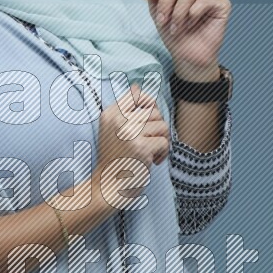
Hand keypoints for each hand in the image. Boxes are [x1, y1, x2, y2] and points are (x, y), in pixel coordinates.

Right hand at [94, 82, 169, 207]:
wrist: (108, 187)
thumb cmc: (115, 159)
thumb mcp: (113, 129)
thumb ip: (126, 110)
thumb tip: (137, 86)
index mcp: (110, 114)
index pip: (138, 95)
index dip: (149, 106)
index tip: (146, 124)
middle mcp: (118, 121)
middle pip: (154, 112)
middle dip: (157, 129)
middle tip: (148, 142)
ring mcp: (129, 134)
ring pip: (162, 126)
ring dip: (160, 142)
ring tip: (149, 153)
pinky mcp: (141, 148)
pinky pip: (165, 142)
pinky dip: (163, 154)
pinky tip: (152, 162)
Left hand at [142, 0, 231, 78]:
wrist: (187, 56)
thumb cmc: (173, 34)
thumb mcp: (156, 9)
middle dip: (165, 2)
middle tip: (162, 21)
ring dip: (177, 13)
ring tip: (175, 27)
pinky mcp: (223, 3)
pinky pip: (204, 0)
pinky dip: (192, 15)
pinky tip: (191, 25)